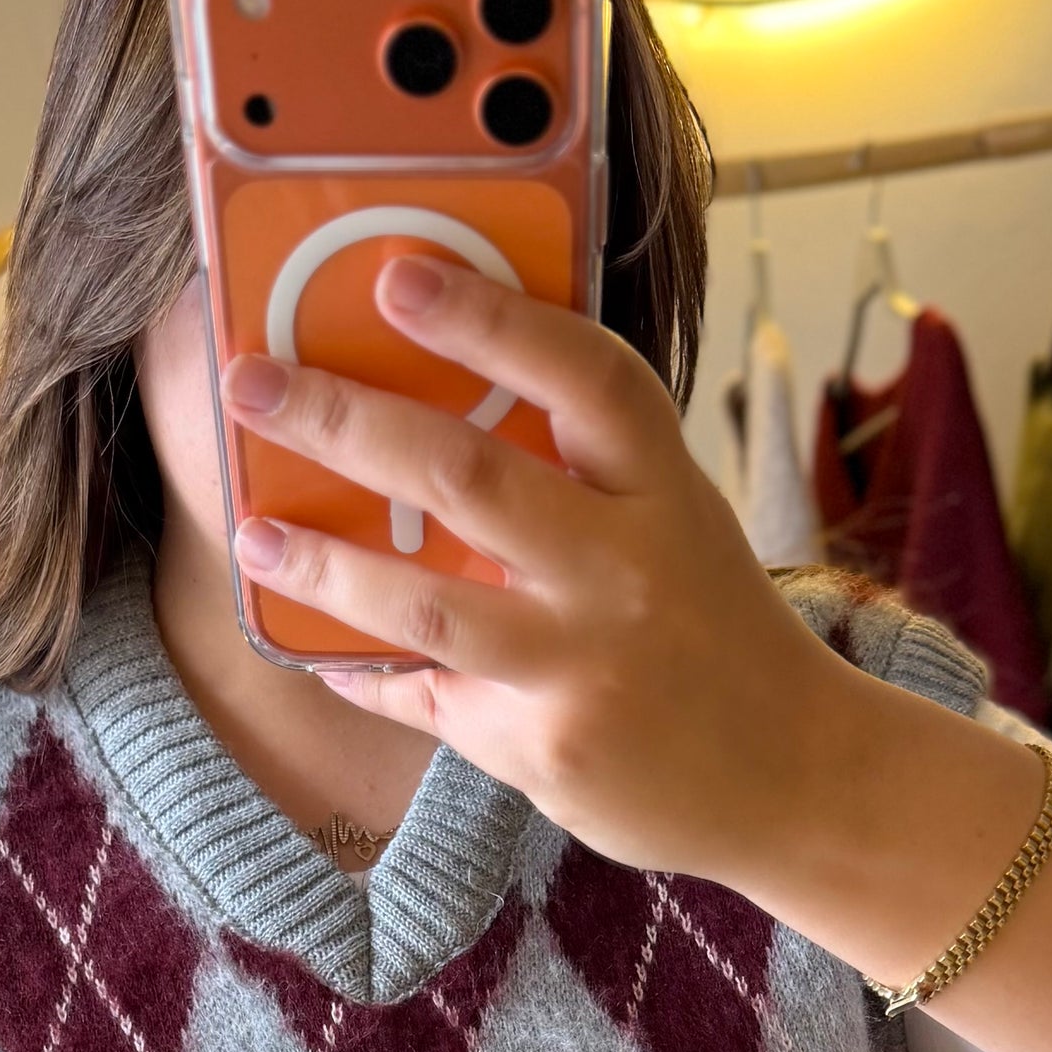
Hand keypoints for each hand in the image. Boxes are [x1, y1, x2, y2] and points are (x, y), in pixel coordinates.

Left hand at [220, 253, 840, 882]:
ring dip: (323, 561)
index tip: (396, 274)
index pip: (581, 376)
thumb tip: (435, 401)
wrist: (797, 777)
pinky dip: (360, 669)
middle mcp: (627, 571)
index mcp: (666, 490)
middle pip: (469, 475)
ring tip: (254, 532)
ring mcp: (584, 666)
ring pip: (425, 604)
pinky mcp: (545, 749)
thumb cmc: (714, 630)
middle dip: (344, 420)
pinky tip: (312, 643)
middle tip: (254, 385)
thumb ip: (586, 474)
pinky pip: (425, 698)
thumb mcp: (679, 525)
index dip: (487, 319)